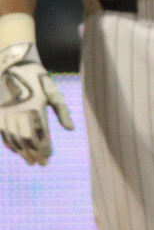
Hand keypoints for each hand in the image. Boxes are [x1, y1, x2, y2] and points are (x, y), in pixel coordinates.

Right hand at [0, 40, 72, 165]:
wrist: (13, 64)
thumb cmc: (38, 78)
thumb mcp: (54, 92)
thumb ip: (62, 112)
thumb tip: (70, 129)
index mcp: (36, 108)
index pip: (41, 135)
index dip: (45, 149)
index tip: (49, 157)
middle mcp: (20, 112)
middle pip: (28, 140)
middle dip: (35, 154)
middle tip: (41, 164)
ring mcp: (7, 112)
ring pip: (14, 138)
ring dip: (22, 152)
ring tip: (29, 161)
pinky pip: (2, 132)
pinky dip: (9, 143)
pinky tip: (15, 150)